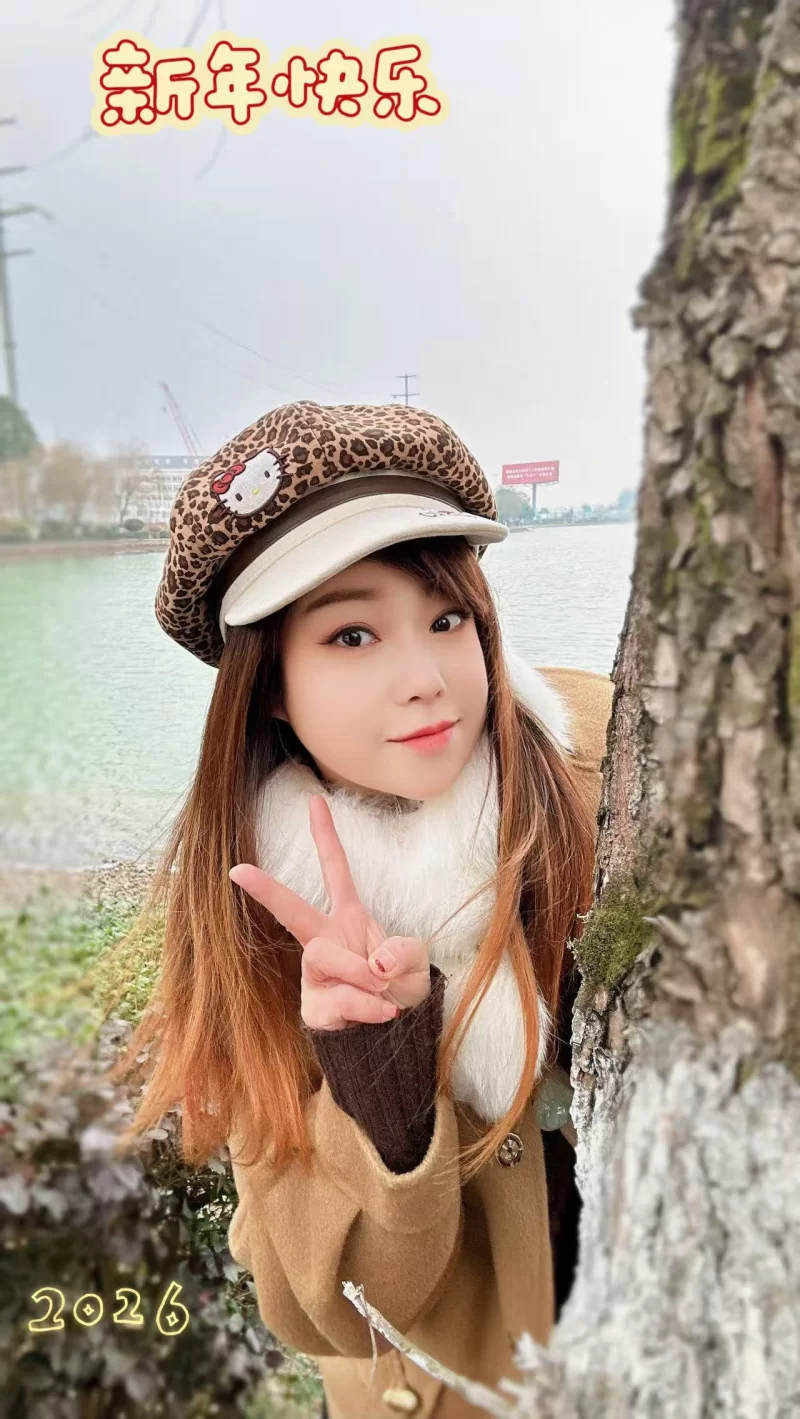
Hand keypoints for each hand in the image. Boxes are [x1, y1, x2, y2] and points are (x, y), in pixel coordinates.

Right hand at [229, 795, 429, 1029]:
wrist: (391, 1037)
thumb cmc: (399, 989)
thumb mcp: (415, 965)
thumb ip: (404, 954)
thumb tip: (379, 962)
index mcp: (350, 918)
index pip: (336, 871)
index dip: (326, 837)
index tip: (314, 801)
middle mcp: (327, 940)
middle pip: (294, 910)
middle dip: (268, 890)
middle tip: (240, 871)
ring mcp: (316, 974)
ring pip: (323, 956)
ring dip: (358, 970)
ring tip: (384, 988)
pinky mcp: (315, 1007)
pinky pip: (339, 1000)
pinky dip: (368, 1006)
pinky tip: (384, 1011)